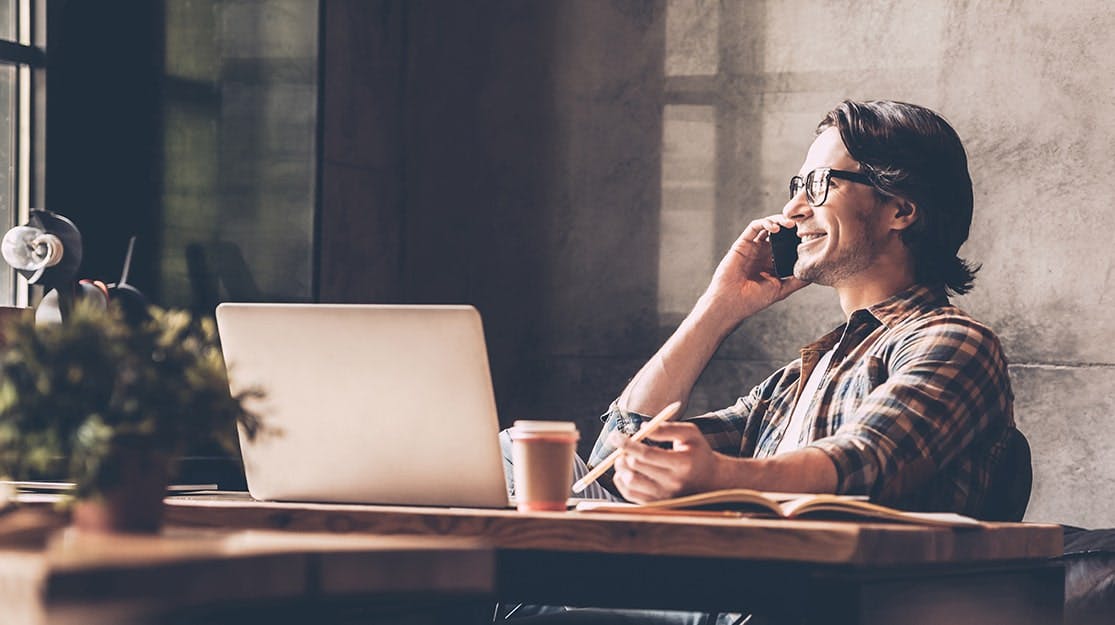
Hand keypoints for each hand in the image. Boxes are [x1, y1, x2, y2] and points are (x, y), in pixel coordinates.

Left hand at [609, 422, 726, 502]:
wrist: (711, 480)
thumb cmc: (697, 452)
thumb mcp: (690, 433)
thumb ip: (667, 428)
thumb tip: (641, 426)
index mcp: (682, 464)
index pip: (647, 454)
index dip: (628, 444)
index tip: (615, 436)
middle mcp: (673, 483)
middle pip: (636, 468)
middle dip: (622, 453)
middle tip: (620, 445)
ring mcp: (664, 497)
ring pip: (630, 482)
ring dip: (620, 467)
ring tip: (623, 458)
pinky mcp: (657, 504)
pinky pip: (630, 495)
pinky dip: (621, 481)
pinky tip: (625, 471)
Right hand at [700, 215, 808, 325]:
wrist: (733, 302)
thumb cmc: (754, 299)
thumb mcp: (782, 289)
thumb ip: (798, 280)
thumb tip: (815, 273)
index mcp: (772, 262)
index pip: (788, 245)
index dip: (798, 239)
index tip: (811, 236)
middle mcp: (763, 253)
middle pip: (780, 233)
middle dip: (791, 226)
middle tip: (803, 224)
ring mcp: (753, 247)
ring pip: (768, 226)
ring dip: (780, 221)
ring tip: (791, 224)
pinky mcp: (743, 243)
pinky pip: (755, 227)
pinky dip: (766, 223)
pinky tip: (776, 227)